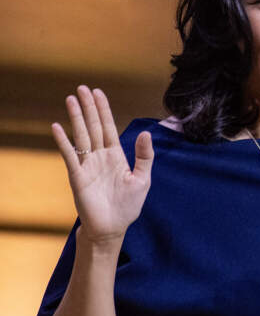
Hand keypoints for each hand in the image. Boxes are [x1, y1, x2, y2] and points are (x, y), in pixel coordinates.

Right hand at [51, 86, 152, 246]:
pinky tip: (57, 127)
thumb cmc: (128, 205)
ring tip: (70, 99)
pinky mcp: (77, 176)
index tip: (98, 93)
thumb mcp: (142, 179)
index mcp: (115, 156)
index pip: (108, 127)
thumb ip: (144, 156)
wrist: (112, 227)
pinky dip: (63, 141)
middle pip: (93, 127)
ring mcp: (87, 165)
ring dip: (76, 118)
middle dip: (88, 108)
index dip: (103, 110)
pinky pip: (69, 155)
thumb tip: (145, 133)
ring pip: (81, 136)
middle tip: (82, 88)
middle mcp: (100, 157)